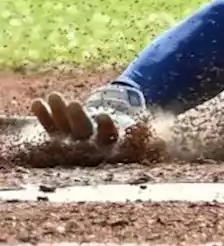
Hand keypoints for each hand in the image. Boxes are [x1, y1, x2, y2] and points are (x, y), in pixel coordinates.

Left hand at [31, 83, 146, 148]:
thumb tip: (163, 130)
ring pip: (64, 130)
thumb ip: (152, 136)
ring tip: (54, 95)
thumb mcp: (147, 137)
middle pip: (83, 135)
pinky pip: (51, 128)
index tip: (104, 115)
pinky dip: (44, 116)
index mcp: (113, 150)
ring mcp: (74, 143)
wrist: (118, 144)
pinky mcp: (62, 137)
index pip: (109, 140)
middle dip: (78, 119)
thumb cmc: (135, 140)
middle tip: (74, 104)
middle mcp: (90, 149)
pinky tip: (37, 102)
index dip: (106, 128)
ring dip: (58, 113)